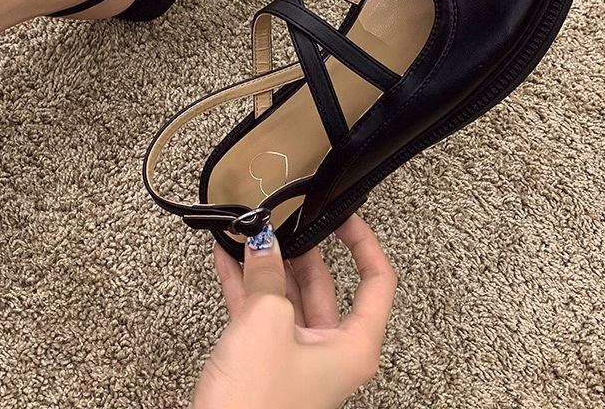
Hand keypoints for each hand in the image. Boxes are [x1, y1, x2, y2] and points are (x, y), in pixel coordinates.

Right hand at [190, 215, 396, 408]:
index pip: (376, 282)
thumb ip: (267, 274)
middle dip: (302, 250)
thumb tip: (264, 242)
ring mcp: (296, 356)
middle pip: (325, 286)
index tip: (342, 215)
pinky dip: (244, 284)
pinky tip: (228, 258)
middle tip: (282, 221)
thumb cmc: (256, 406)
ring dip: (268, 265)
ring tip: (250, 234)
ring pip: (288, 297)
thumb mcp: (266, 322)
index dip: (363, 243)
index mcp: (352, 346)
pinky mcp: (265, 361)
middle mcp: (329, 351)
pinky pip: (259, 312)